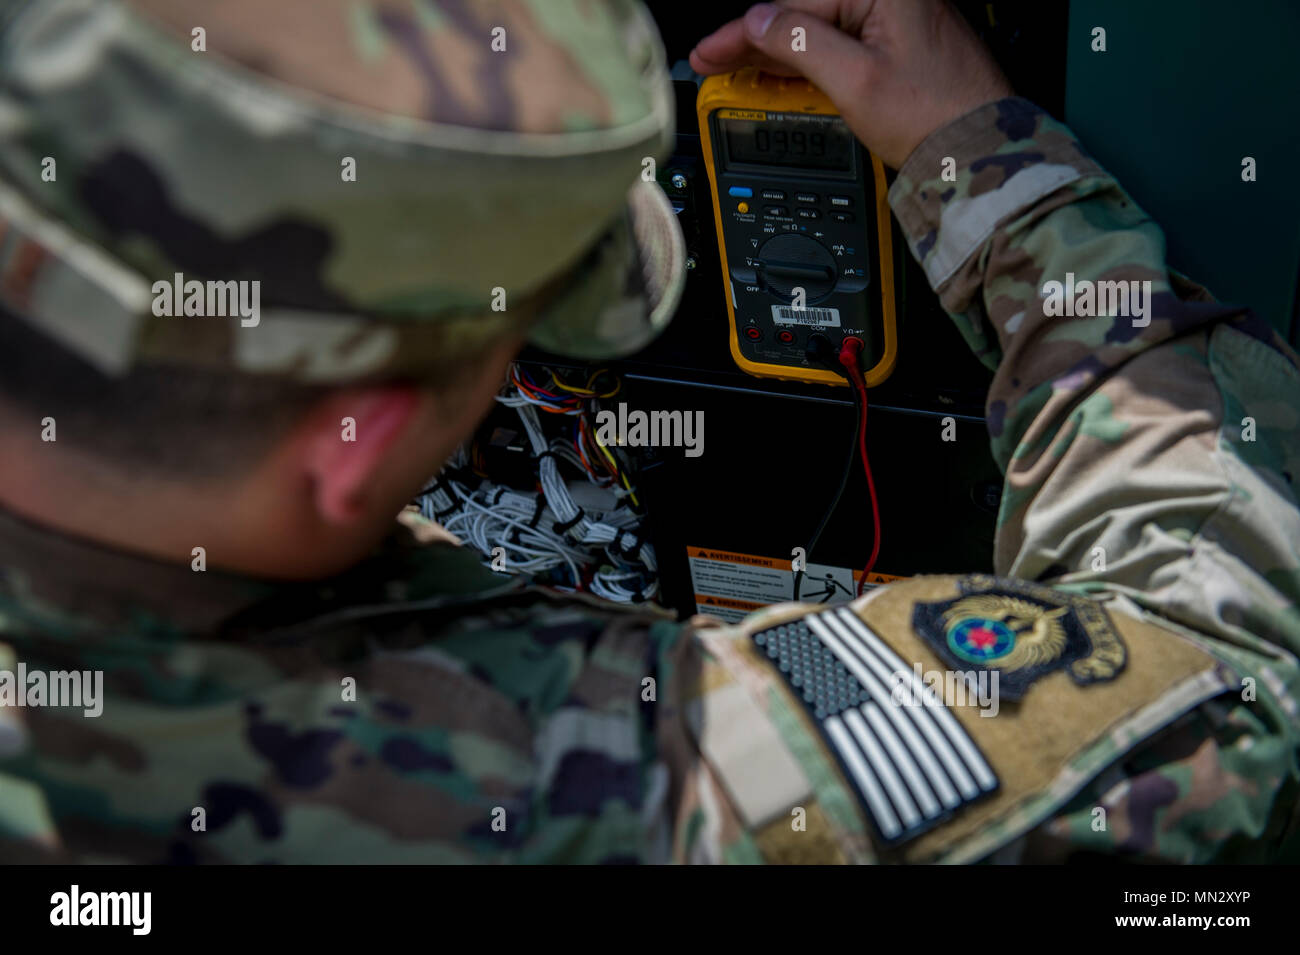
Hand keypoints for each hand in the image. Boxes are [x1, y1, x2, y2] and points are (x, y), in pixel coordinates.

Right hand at [689, 0, 1011, 168]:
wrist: (977, 152)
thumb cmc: (935, 117)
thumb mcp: (854, 79)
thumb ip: (801, 43)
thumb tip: (760, 21)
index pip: (794, 6)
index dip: (743, 32)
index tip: (710, 53)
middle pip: (805, 13)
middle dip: (754, 40)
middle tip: (713, 62)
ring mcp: (900, 20)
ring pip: (820, 29)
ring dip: (777, 52)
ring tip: (738, 70)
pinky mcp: (902, 45)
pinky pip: (842, 43)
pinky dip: (808, 61)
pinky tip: (783, 72)